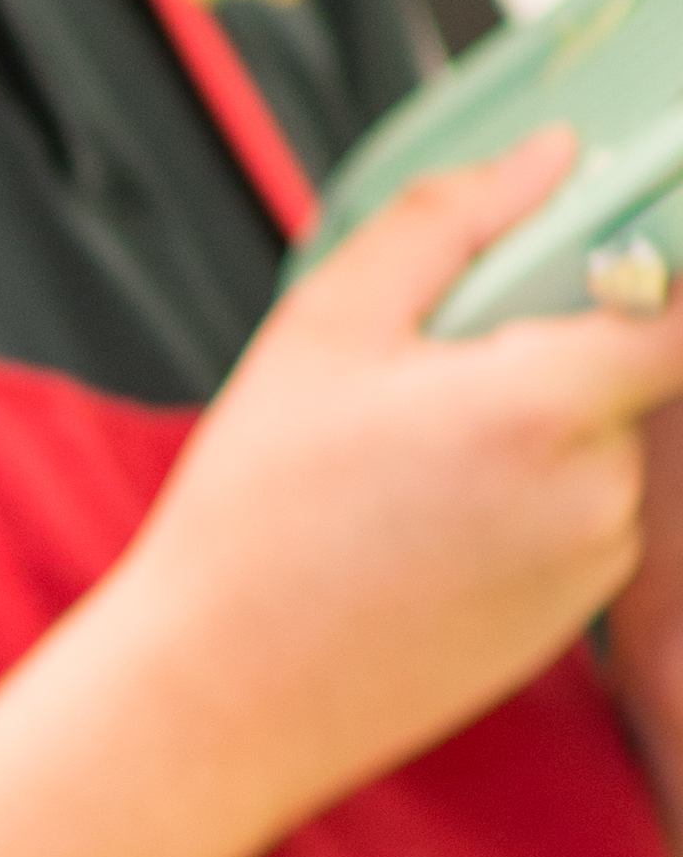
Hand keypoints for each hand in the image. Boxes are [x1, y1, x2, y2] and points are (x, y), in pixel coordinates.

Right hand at [98, 127, 682, 854]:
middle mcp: (594, 492)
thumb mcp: (324, 329)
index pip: (677, 308)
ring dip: (536, 431)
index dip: (648, 265)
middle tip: (429, 376)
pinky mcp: (570, 621)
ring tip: (408, 465)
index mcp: (543, 405)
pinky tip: (421, 527)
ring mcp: (591, 564)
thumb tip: (547, 160)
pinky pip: (580, 521)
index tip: (594, 259)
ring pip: (604, 447)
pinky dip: (523, 503)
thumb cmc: (254, 523)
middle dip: (552, 351)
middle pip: (631, 371)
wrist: (219, 696)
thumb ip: (449, 221)